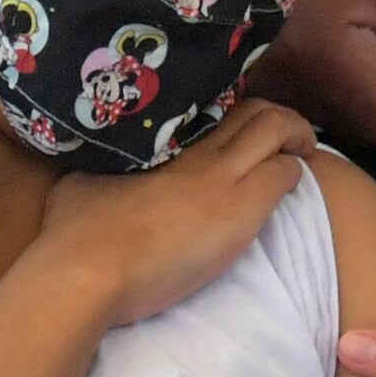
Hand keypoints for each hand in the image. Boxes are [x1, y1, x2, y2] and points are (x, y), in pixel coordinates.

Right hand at [30, 100, 319, 327]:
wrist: (88, 269)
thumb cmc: (77, 232)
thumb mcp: (81, 182)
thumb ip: (104, 166)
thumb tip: (95, 161)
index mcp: (161, 138)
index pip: (216, 107)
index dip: (237, 114)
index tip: (241, 130)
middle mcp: (198, 149)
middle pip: (256, 109)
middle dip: (280, 119)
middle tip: (287, 140)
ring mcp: (223, 175)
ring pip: (279, 130)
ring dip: (296, 140)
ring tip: (299, 156)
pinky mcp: (242, 210)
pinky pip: (286, 174)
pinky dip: (293, 175)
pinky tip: (288, 190)